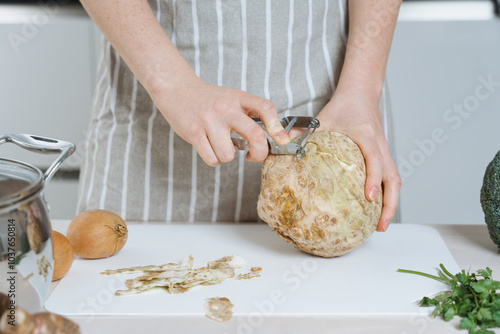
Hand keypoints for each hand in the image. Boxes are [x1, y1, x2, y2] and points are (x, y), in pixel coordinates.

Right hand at [150, 77, 289, 165]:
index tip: (283, 140)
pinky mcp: (194, 132)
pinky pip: (212, 158)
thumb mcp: (233, 99)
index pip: (265, 108)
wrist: (177, 89)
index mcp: (239, 98)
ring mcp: (209, 120)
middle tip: (252, 155)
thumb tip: (276, 137)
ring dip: (226, 156)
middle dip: (259, 153)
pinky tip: (209, 148)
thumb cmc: (209, 99)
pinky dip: (213, 159)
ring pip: (229, 154)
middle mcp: (226, 108)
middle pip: (254, 135)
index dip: (278, 126)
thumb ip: (251, 114)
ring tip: (221, 146)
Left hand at [315, 91, 400, 231]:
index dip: (373, 179)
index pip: (374, 159)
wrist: (361, 94)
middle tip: (379, 226)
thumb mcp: (323, 119)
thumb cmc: (343, 106)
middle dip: (389, 203)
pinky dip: (386, 194)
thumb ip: (304, 133)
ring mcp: (384, 151)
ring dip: (391, 203)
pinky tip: (376, 209)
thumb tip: (284, 147)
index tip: (368, 197)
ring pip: (394, 180)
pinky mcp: (383, 155)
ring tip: (380, 225)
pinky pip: (389, 177)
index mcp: (367, 136)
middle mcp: (380, 146)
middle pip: (393, 178)